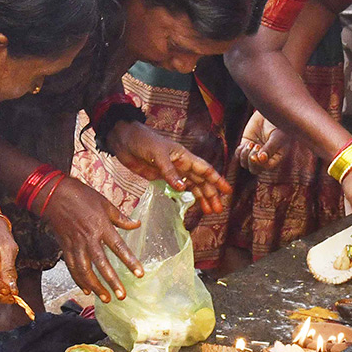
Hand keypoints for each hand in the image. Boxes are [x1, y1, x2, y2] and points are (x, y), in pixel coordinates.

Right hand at [42, 178, 141, 301]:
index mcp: (101, 226)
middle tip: (121, 295)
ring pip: (85, 270)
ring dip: (95, 286)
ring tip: (105, 298)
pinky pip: (72, 267)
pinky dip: (79, 280)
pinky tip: (86, 290)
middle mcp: (89, 238)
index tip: (139, 274)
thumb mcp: (105, 203)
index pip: (119, 247)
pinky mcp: (65, 247)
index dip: (130, 261)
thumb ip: (120, 218)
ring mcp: (75, 244)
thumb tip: (137, 224)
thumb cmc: (82, 196)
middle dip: (112, 281)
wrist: (55, 195)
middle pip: (102, 264)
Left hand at [108, 121, 230, 213]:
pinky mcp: (160, 177)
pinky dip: (184, 196)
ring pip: (191, 186)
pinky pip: (176, 188)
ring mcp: (171, 171)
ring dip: (200, 198)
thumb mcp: (157, 155)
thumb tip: (183, 188)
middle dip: (210, 194)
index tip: (227, 191)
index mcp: (184, 156)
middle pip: (200, 181)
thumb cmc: (143, 141)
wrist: (124, 140)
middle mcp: (181, 164)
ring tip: (208, 211)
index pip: (205, 170)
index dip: (217, 180)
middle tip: (217, 210)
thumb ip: (169, 172)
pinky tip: (190, 204)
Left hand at [234, 112, 292, 174]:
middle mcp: (264, 158)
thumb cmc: (279, 125)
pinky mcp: (246, 145)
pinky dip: (240, 151)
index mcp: (275, 158)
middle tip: (255, 146)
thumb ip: (270, 148)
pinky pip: (239, 154)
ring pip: (244, 163)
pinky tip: (246, 143)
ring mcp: (254, 152)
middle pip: (254, 169)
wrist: (271, 112)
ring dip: (245, 156)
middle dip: (251, 161)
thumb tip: (261, 159)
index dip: (260, 163)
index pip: (266, 168)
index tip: (259, 150)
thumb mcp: (277, 137)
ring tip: (250, 144)